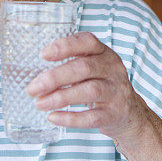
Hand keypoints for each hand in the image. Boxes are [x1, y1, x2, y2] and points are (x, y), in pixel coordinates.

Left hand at [25, 31, 148, 140]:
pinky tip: (53, 117)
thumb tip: (31, 72)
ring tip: (39, 103)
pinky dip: (70, 118)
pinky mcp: (115, 113)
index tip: (43, 54)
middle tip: (32, 88)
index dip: (65, 46)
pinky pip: (92, 117)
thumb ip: (70, 65)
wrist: (129, 113)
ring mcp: (116, 91)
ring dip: (61, 97)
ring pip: (89, 91)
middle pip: (84, 68)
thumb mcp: (92, 68)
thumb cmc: (101, 85)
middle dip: (55, 77)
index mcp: (104, 53)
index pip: (87, 42)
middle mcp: (113, 69)